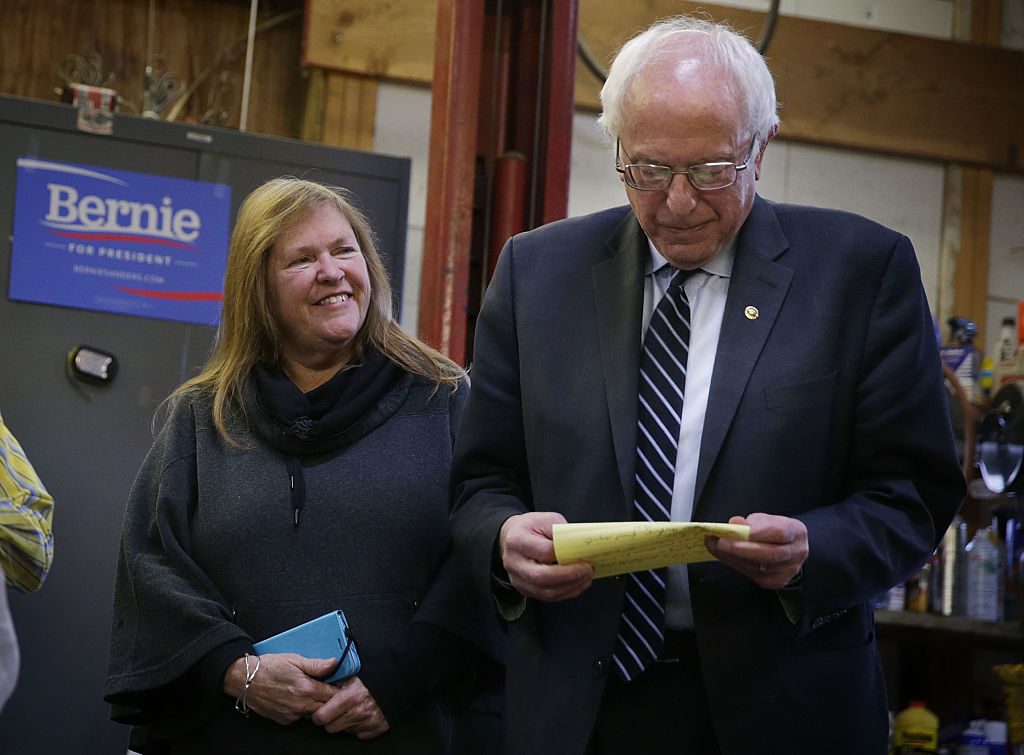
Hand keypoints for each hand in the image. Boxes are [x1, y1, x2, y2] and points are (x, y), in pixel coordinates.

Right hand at [223, 653, 337, 724]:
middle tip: (327, 687)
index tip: (341, 684)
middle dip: (329, 698)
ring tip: (310, 691)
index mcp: (306, 689)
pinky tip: (297, 698)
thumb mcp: (294, 659)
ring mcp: (292, 714)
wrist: (245, 680)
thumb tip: (335, 663)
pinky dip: (303, 709)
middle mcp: (301, 705)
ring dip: (316, 704)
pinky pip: (300, 717)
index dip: (339, 689)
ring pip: (313, 713)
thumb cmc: (269, 667)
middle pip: (325, 706)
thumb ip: (317, 664)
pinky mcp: (284, 720)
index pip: (333, 694)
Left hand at [311, 676, 389, 737]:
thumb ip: (334, 682)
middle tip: (336, 711)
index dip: (318, 714)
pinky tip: (362, 716)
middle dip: (331, 720)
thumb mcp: (350, 675)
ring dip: (346, 723)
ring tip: (352, 710)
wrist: (394, 680)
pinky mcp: (377, 728)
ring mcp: (368, 721)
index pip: (321, 717)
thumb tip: (317, 687)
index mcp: (348, 697)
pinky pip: (360, 735)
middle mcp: (358, 712)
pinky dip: (359, 727)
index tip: (320, 711)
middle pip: (331, 728)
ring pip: (345, 731)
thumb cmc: (371, 676)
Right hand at [499, 511, 593, 600]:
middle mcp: (513, 562)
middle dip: (569, 575)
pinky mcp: (524, 589)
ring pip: (546, 591)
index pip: (543, 552)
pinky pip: (547, 596)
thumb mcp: (546, 520)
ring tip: (586, 578)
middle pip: (542, 577)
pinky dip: (565, 592)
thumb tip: (582, 547)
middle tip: (587, 570)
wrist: (511, 537)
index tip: (584, 557)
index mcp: (517, 540)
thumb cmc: (531, 527)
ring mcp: (517, 579)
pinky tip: (578, 584)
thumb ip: (562, 533)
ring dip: (570, 587)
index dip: (565, 556)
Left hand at [705, 513, 807, 589]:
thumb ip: (752, 521)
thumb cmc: (775, 531)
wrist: (789, 549)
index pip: (779, 532)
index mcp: (796, 532)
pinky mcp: (775, 581)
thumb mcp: (766, 519)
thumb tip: (735, 523)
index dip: (756, 532)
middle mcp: (796, 553)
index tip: (735, 528)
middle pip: (769, 554)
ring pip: (758, 567)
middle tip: (720, 542)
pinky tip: (724, 556)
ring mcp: (787, 570)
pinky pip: (752, 574)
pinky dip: (735, 564)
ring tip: (715, 546)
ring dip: (733, 557)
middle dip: (741, 548)